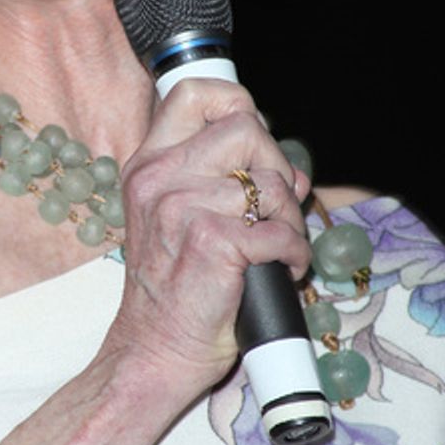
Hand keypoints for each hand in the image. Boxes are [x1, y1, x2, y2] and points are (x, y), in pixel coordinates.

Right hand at [106, 79, 311, 399]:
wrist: (154, 351)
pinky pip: (281, 231)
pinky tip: (281, 269)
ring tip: (275, 249)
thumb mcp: (183, 220)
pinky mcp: (212, 243)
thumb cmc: (174, 289)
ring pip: (273, 186)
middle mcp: (160, 179)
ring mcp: (183, 209)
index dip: (238, 104)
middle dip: (277, 166)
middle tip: (274, 207)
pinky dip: (294, 254)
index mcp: (150, 165)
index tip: (254, 142)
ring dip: (289, 221)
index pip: (195, 94)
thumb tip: (294, 174)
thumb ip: (229, 184)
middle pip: (246, 129)